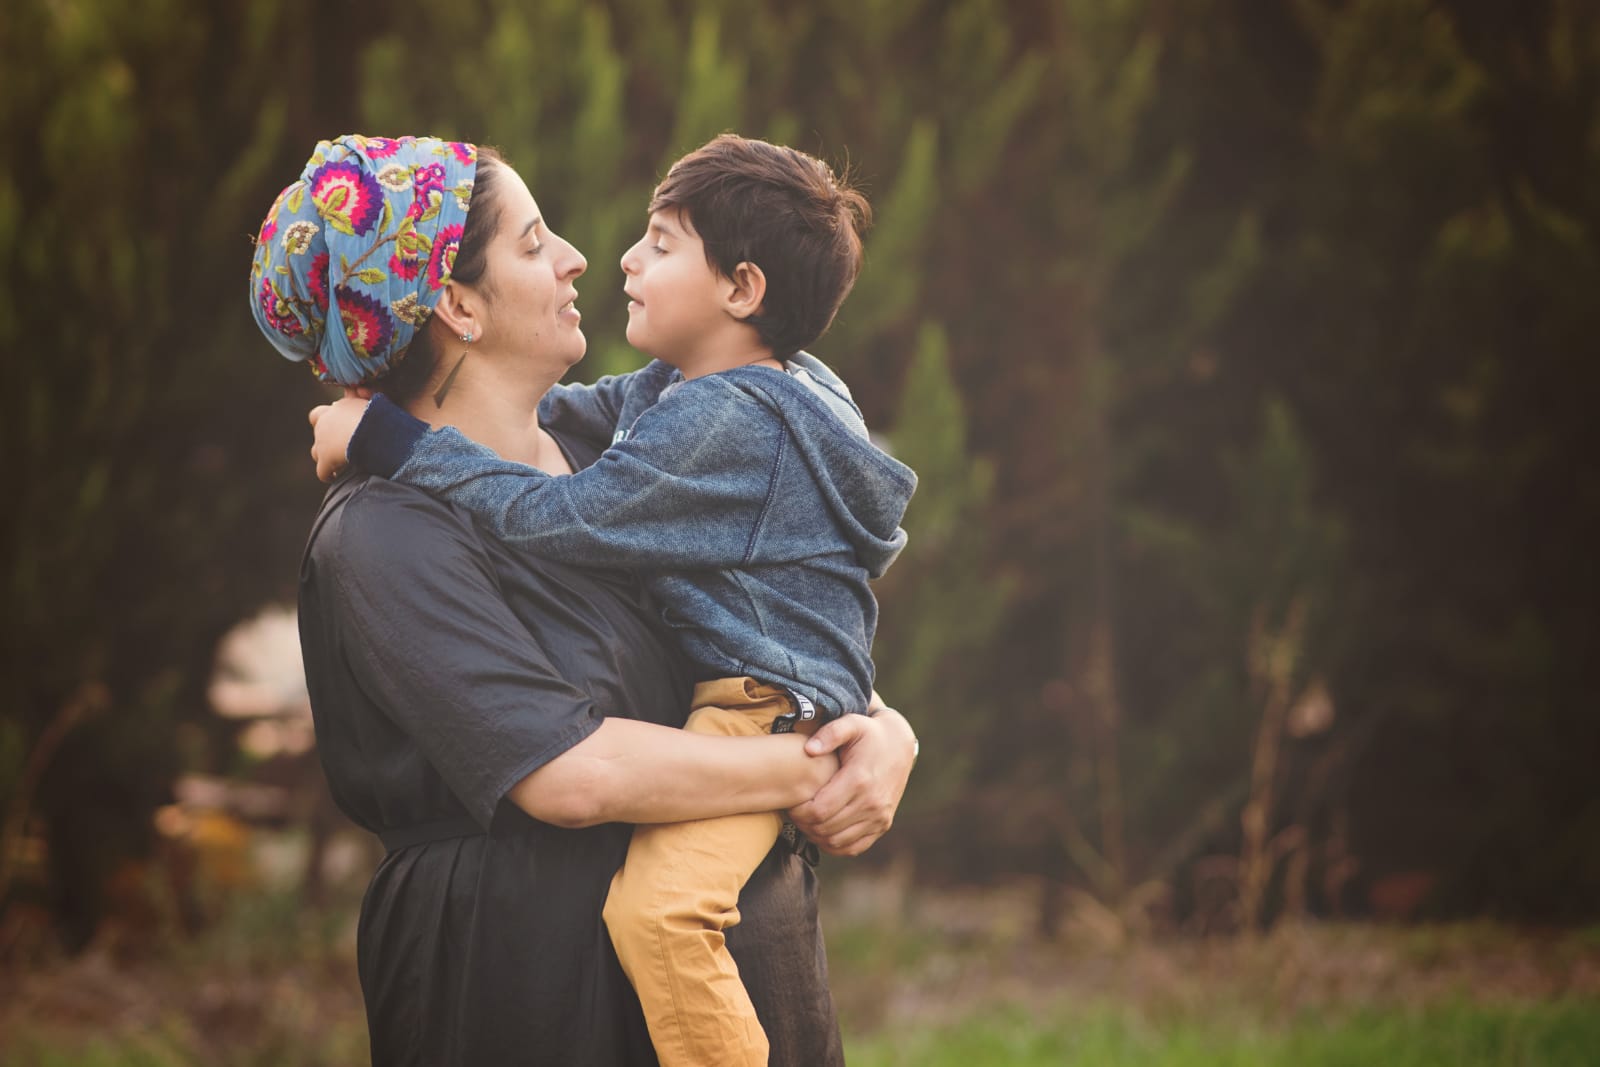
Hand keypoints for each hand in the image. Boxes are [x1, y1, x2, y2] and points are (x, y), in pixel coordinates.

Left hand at [308, 390, 370, 482]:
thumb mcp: (372, 401)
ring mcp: (322, 442)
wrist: (373, 432)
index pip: (321, 412)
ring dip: (324, 455)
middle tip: (336, 442)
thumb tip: (359, 389)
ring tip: (337, 461)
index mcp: (337, 408)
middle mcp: (325, 423)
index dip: (327, 419)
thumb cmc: (378, 416)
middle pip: (316, 428)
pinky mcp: (326, 460)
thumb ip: (364, 395)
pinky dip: (327, 475)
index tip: (340, 426)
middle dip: (323, 434)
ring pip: (316, 451)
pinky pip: (322, 472)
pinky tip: (334, 477)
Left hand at [787, 699, 916, 856]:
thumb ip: (830, 733)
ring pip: (837, 842)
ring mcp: (879, 816)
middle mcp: (872, 802)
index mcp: (859, 780)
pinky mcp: (883, 825)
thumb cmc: (868, 734)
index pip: (819, 811)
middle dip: (804, 824)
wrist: (898, 745)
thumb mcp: (851, 724)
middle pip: (825, 829)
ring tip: (807, 821)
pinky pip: (854, 848)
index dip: (799, 812)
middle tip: (795, 813)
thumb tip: (810, 749)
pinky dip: (835, 845)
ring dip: (816, 836)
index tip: (791, 803)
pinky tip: (824, 831)